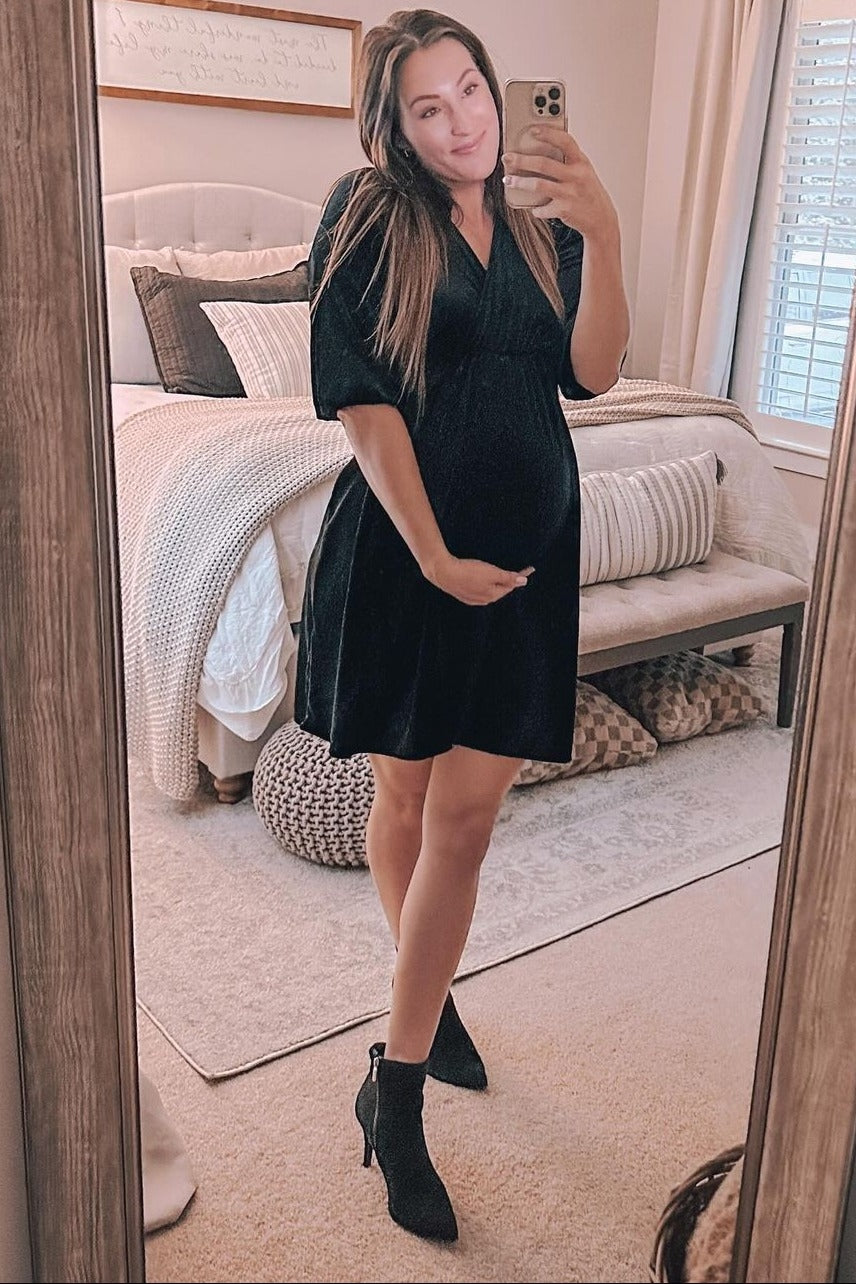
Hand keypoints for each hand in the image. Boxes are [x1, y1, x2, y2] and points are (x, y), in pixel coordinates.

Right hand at [421, 551, 534, 605]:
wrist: (442, 572)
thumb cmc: (468, 572)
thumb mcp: (491, 573)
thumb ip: (507, 577)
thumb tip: (523, 582)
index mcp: (492, 595)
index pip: (511, 585)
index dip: (520, 576)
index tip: (529, 569)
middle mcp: (483, 600)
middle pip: (501, 589)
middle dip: (509, 581)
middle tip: (518, 572)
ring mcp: (472, 598)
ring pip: (489, 590)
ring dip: (497, 583)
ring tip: (502, 576)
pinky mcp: (462, 593)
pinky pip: (479, 589)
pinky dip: (485, 584)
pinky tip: (483, 580)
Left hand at [502, 128, 617, 237]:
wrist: (601, 219)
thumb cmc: (587, 191)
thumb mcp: (583, 171)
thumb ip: (568, 160)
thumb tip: (541, 149)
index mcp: (581, 162)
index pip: (565, 141)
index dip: (548, 134)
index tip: (532, 129)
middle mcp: (576, 176)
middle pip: (544, 164)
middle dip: (522, 160)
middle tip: (507, 157)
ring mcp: (570, 193)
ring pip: (538, 185)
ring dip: (519, 182)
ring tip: (508, 180)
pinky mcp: (564, 210)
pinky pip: (542, 208)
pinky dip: (535, 209)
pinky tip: (534, 208)